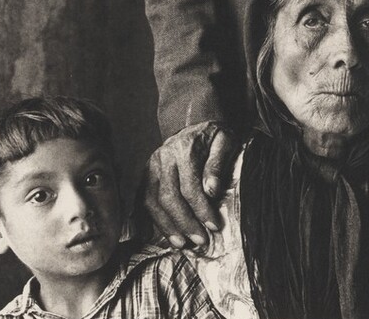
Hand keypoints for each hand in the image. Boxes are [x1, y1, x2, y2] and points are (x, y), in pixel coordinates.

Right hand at [144, 121, 239, 249]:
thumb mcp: (225, 142)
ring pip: (152, 201)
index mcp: (184, 149)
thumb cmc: (213, 136)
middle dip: (184, 222)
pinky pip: (143, 200)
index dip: (201, 209)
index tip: (214, 226)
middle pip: (168, 197)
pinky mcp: (146, 174)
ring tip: (181, 243)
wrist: (195, 123)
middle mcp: (163, 157)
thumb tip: (211, 190)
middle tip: (200, 240)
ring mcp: (151, 166)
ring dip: (166, 226)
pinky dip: (149, 219)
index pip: (190, 186)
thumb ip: (218, 164)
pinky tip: (158, 234)